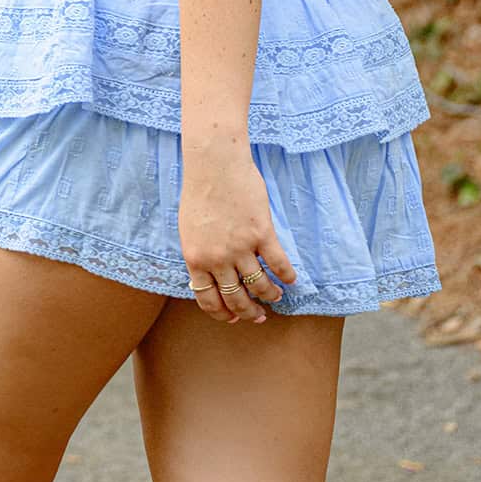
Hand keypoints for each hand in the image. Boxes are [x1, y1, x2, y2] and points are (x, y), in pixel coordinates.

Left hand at [180, 151, 297, 324]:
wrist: (214, 163)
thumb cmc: (200, 192)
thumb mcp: (189, 230)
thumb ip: (199, 254)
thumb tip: (210, 276)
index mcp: (195, 259)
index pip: (208, 300)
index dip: (222, 314)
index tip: (234, 318)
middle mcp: (217, 259)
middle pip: (236, 299)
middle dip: (249, 313)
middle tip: (259, 315)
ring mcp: (240, 247)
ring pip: (260, 286)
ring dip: (270, 296)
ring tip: (276, 296)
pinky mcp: (261, 233)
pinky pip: (279, 264)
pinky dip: (287, 276)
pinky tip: (291, 279)